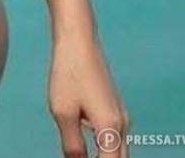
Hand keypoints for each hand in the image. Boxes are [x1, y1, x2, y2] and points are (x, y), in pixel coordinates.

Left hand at [48, 33, 130, 156]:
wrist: (78, 39)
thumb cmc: (69, 72)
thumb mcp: (63, 112)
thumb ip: (72, 145)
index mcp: (110, 128)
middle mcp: (121, 124)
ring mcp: (120, 115)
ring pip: (118, 150)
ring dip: (105, 157)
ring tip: (83, 155)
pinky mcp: (114, 107)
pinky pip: (114, 137)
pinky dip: (105, 148)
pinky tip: (88, 148)